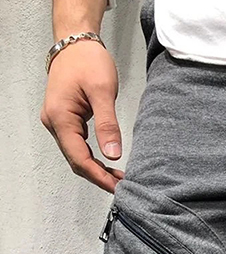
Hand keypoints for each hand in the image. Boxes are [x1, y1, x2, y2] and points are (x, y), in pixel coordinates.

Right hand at [40, 40, 124, 193]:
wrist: (75, 42)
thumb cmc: (87, 61)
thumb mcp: (102, 92)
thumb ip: (108, 125)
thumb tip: (113, 154)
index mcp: (60, 117)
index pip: (78, 158)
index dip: (99, 177)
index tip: (117, 188)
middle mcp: (54, 122)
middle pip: (75, 161)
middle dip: (98, 177)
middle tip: (122, 188)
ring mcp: (58, 121)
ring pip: (76, 155)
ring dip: (96, 170)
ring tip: (119, 179)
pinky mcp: (65, 120)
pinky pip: (77, 146)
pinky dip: (93, 159)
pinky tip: (109, 164)